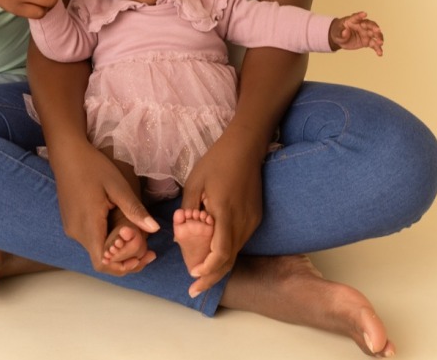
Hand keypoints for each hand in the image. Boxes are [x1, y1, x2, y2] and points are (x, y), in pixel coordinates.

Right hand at [49, 141, 158, 274]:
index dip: (122, 267)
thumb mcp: (117, 186)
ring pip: (96, 249)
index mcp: (88, 225)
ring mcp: (72, 228)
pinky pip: (90, 239)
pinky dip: (106, 240)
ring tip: (137, 238)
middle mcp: (77, 232)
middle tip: (148, 251)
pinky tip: (120, 229)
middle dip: (124, 258)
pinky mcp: (71, 222)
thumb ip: (134, 209)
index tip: (141, 259)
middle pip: (101, 258)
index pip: (102, 263)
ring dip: (115, 249)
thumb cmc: (93, 167)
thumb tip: (155, 229)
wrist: (67, 154)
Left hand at [179, 131, 263, 295]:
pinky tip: (213, 254)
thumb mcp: (194, 183)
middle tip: (194, 290)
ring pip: (236, 251)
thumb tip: (180, 232)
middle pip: (229, 259)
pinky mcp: (256, 217)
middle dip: (211, 277)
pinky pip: (240, 240)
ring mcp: (252, 220)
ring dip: (219, 265)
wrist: (246, 147)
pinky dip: (226, 252)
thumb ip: (188, 210)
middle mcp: (243, 221)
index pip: (220, 253)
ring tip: (199, 274)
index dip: (207, 269)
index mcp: (225, 213)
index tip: (193, 277)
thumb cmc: (217, 162)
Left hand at [329, 11, 383, 54]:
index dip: (360, 15)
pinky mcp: (367, 41)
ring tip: (380, 43)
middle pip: (370, 25)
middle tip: (378, 30)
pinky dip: (377, 49)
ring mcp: (366, 33)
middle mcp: (362, 26)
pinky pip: (374, 44)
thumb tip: (345, 32)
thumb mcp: (337, 32)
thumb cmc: (338, 31)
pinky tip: (380, 53)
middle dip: (374, 27)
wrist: (341, 39)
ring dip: (379, 38)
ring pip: (374, 35)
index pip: (357, 17)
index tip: (364, 14)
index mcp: (353, 20)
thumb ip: (341, 32)